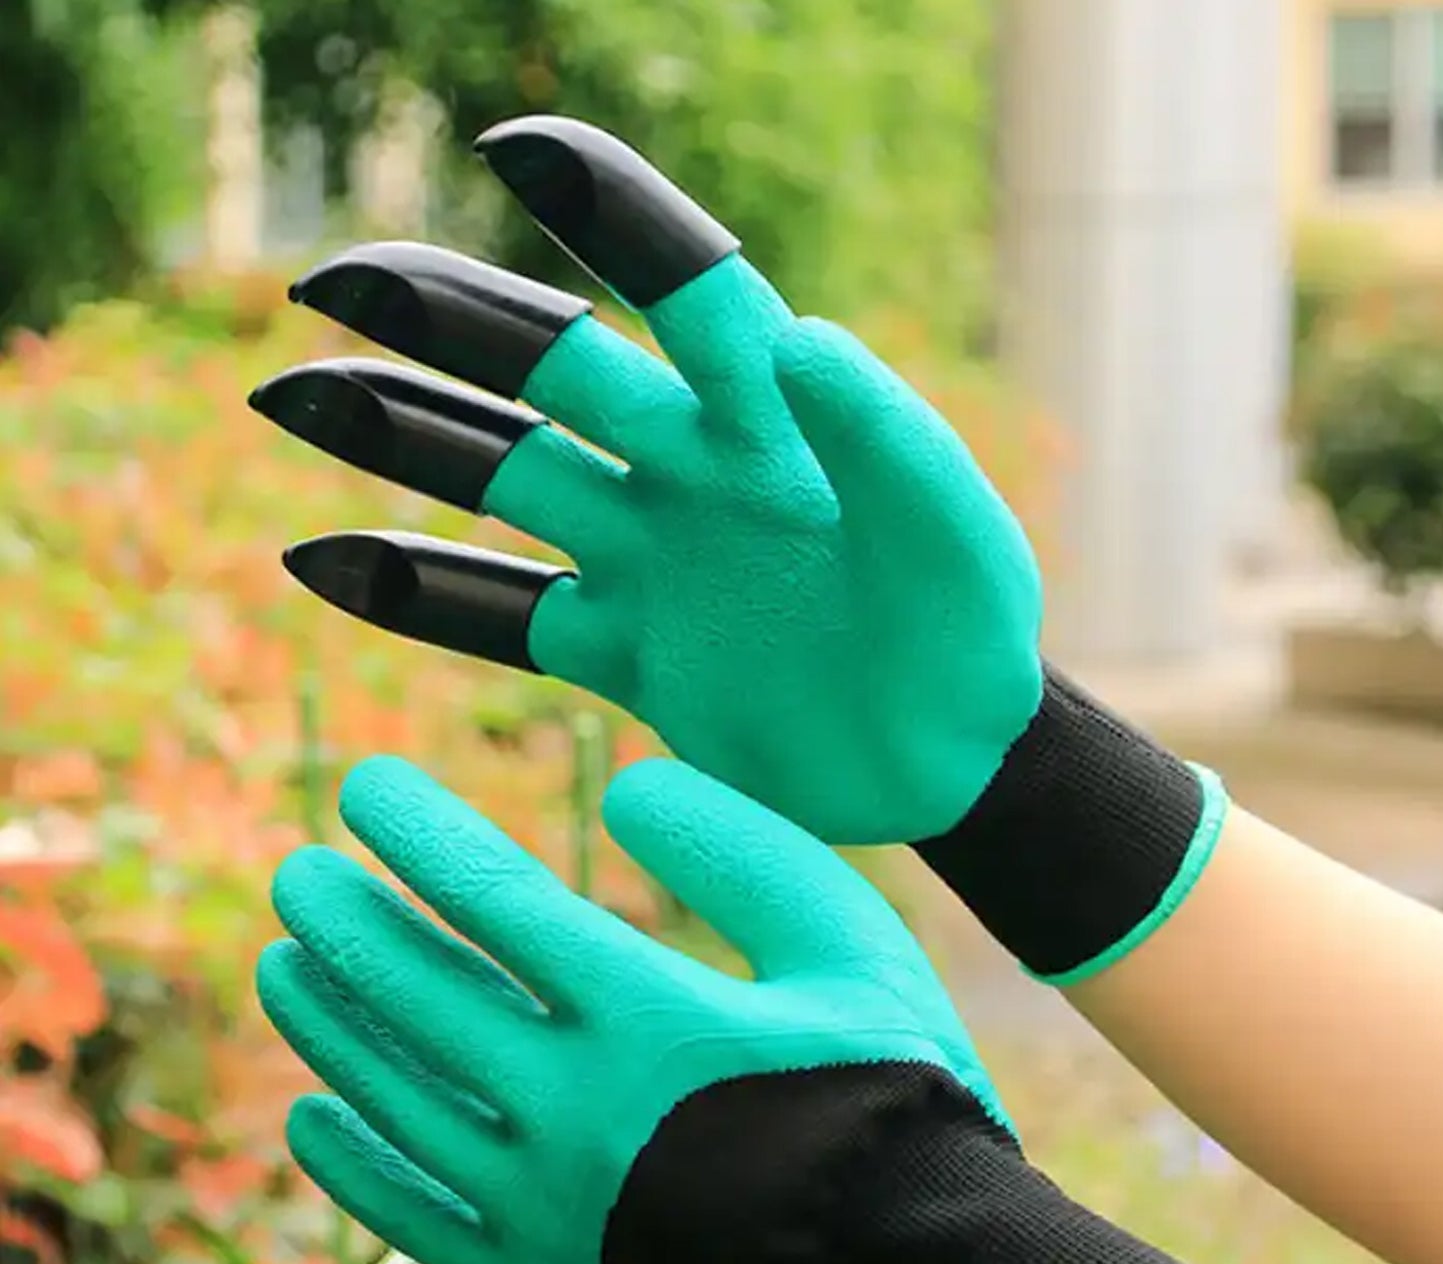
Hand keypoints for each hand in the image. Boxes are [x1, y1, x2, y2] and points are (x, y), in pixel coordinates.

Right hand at [251, 116, 1044, 846]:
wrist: (943, 756)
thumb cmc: (969, 631)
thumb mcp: (957, 536)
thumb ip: (888, 441)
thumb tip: (803, 338)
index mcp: (773, 416)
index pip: (684, 288)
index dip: (611, 217)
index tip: (516, 147)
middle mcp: (690, 468)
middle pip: (552, 372)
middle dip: (449, 321)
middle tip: (327, 282)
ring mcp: (646, 559)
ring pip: (502, 478)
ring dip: (400, 437)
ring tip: (293, 399)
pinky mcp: (622, 655)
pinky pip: (500, 617)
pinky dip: (416, 594)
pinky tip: (321, 560)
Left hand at [259, 752, 1233, 1263]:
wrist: (918, 1259)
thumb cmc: (892, 1078)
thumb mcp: (845, 935)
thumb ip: (740, 849)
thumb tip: (621, 789)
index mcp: (652, 1018)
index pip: (496, 900)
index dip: (421, 832)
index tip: (366, 784)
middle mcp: (578, 1112)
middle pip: (421, 996)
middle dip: (349, 920)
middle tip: (298, 869)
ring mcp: (552, 1203)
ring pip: (397, 1101)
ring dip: (329, 1024)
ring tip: (284, 961)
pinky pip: (415, 1220)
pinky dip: (353, 1166)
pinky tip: (312, 1113)